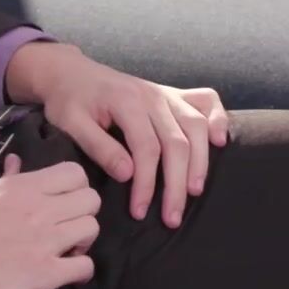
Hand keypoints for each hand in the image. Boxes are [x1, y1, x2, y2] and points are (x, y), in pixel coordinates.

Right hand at [0, 155, 99, 288]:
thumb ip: (7, 179)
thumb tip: (16, 161)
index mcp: (24, 187)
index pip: (76, 173)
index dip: (77, 188)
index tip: (64, 202)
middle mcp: (40, 209)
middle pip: (92, 200)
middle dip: (83, 214)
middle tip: (68, 228)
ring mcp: (46, 241)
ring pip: (92, 230)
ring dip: (83, 242)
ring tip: (66, 251)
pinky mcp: (46, 273)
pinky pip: (85, 266)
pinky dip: (80, 271)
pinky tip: (65, 273)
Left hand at [5, 42, 228, 230]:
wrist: (71, 71)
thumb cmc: (68, 99)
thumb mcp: (70, 122)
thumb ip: (98, 146)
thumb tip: (128, 173)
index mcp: (126, 101)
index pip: (146, 148)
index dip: (146, 183)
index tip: (139, 211)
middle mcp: (152, 95)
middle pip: (177, 142)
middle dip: (176, 184)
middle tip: (172, 217)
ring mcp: (166, 94)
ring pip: (196, 126)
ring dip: (200, 161)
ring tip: (194, 192)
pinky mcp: (172, 95)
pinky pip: (206, 100)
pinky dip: (218, 119)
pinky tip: (220, 142)